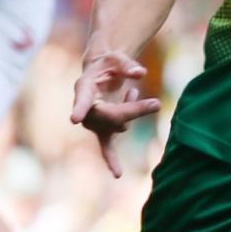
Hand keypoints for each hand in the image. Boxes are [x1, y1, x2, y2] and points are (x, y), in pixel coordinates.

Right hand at [70, 49, 160, 178]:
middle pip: (110, 116)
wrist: (100, 73)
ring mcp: (93, 123)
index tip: (74, 119)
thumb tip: (141, 74)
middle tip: (156, 103)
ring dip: (133, 110)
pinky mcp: (102, 131)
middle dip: (133, 111)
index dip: (79, 108)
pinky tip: (117, 174)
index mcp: (84, 87)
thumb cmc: (108, 64)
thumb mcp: (116, 57)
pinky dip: (111, 160)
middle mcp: (85, 108)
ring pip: (119, 126)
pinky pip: (106, 148)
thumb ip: (127, 65)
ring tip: (132, 92)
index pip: (82, 99)